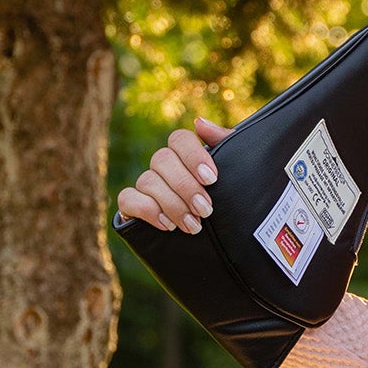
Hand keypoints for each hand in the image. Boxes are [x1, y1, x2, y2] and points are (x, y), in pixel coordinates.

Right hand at [115, 115, 229, 232]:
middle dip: (185, 187)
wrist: (229, 244)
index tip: (211, 179)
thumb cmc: (236, 201)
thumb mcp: (240, 172)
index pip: (179, 139)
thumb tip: (199, 123)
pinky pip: (127, 199)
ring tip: (194, 226)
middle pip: (162, 159)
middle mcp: (165, 167)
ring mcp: (148, 186)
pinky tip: (168, 225)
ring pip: (147, 180)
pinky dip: (147, 210)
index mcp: (188, 154)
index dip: (192, 155)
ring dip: (172, 204)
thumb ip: (225, 143)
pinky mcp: (134, 208)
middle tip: (206, 209)